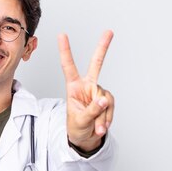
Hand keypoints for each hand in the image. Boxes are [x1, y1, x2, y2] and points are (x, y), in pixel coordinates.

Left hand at [58, 30, 114, 151]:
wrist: (86, 138)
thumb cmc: (76, 128)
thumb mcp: (80, 120)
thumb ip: (91, 110)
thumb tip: (104, 101)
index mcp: (74, 87)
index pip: (68, 67)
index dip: (65, 51)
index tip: (62, 35)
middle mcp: (87, 86)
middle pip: (96, 64)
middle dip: (103, 48)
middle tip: (109, 32)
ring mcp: (98, 93)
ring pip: (104, 100)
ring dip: (101, 116)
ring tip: (96, 127)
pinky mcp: (107, 101)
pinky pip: (110, 107)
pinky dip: (107, 119)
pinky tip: (102, 126)